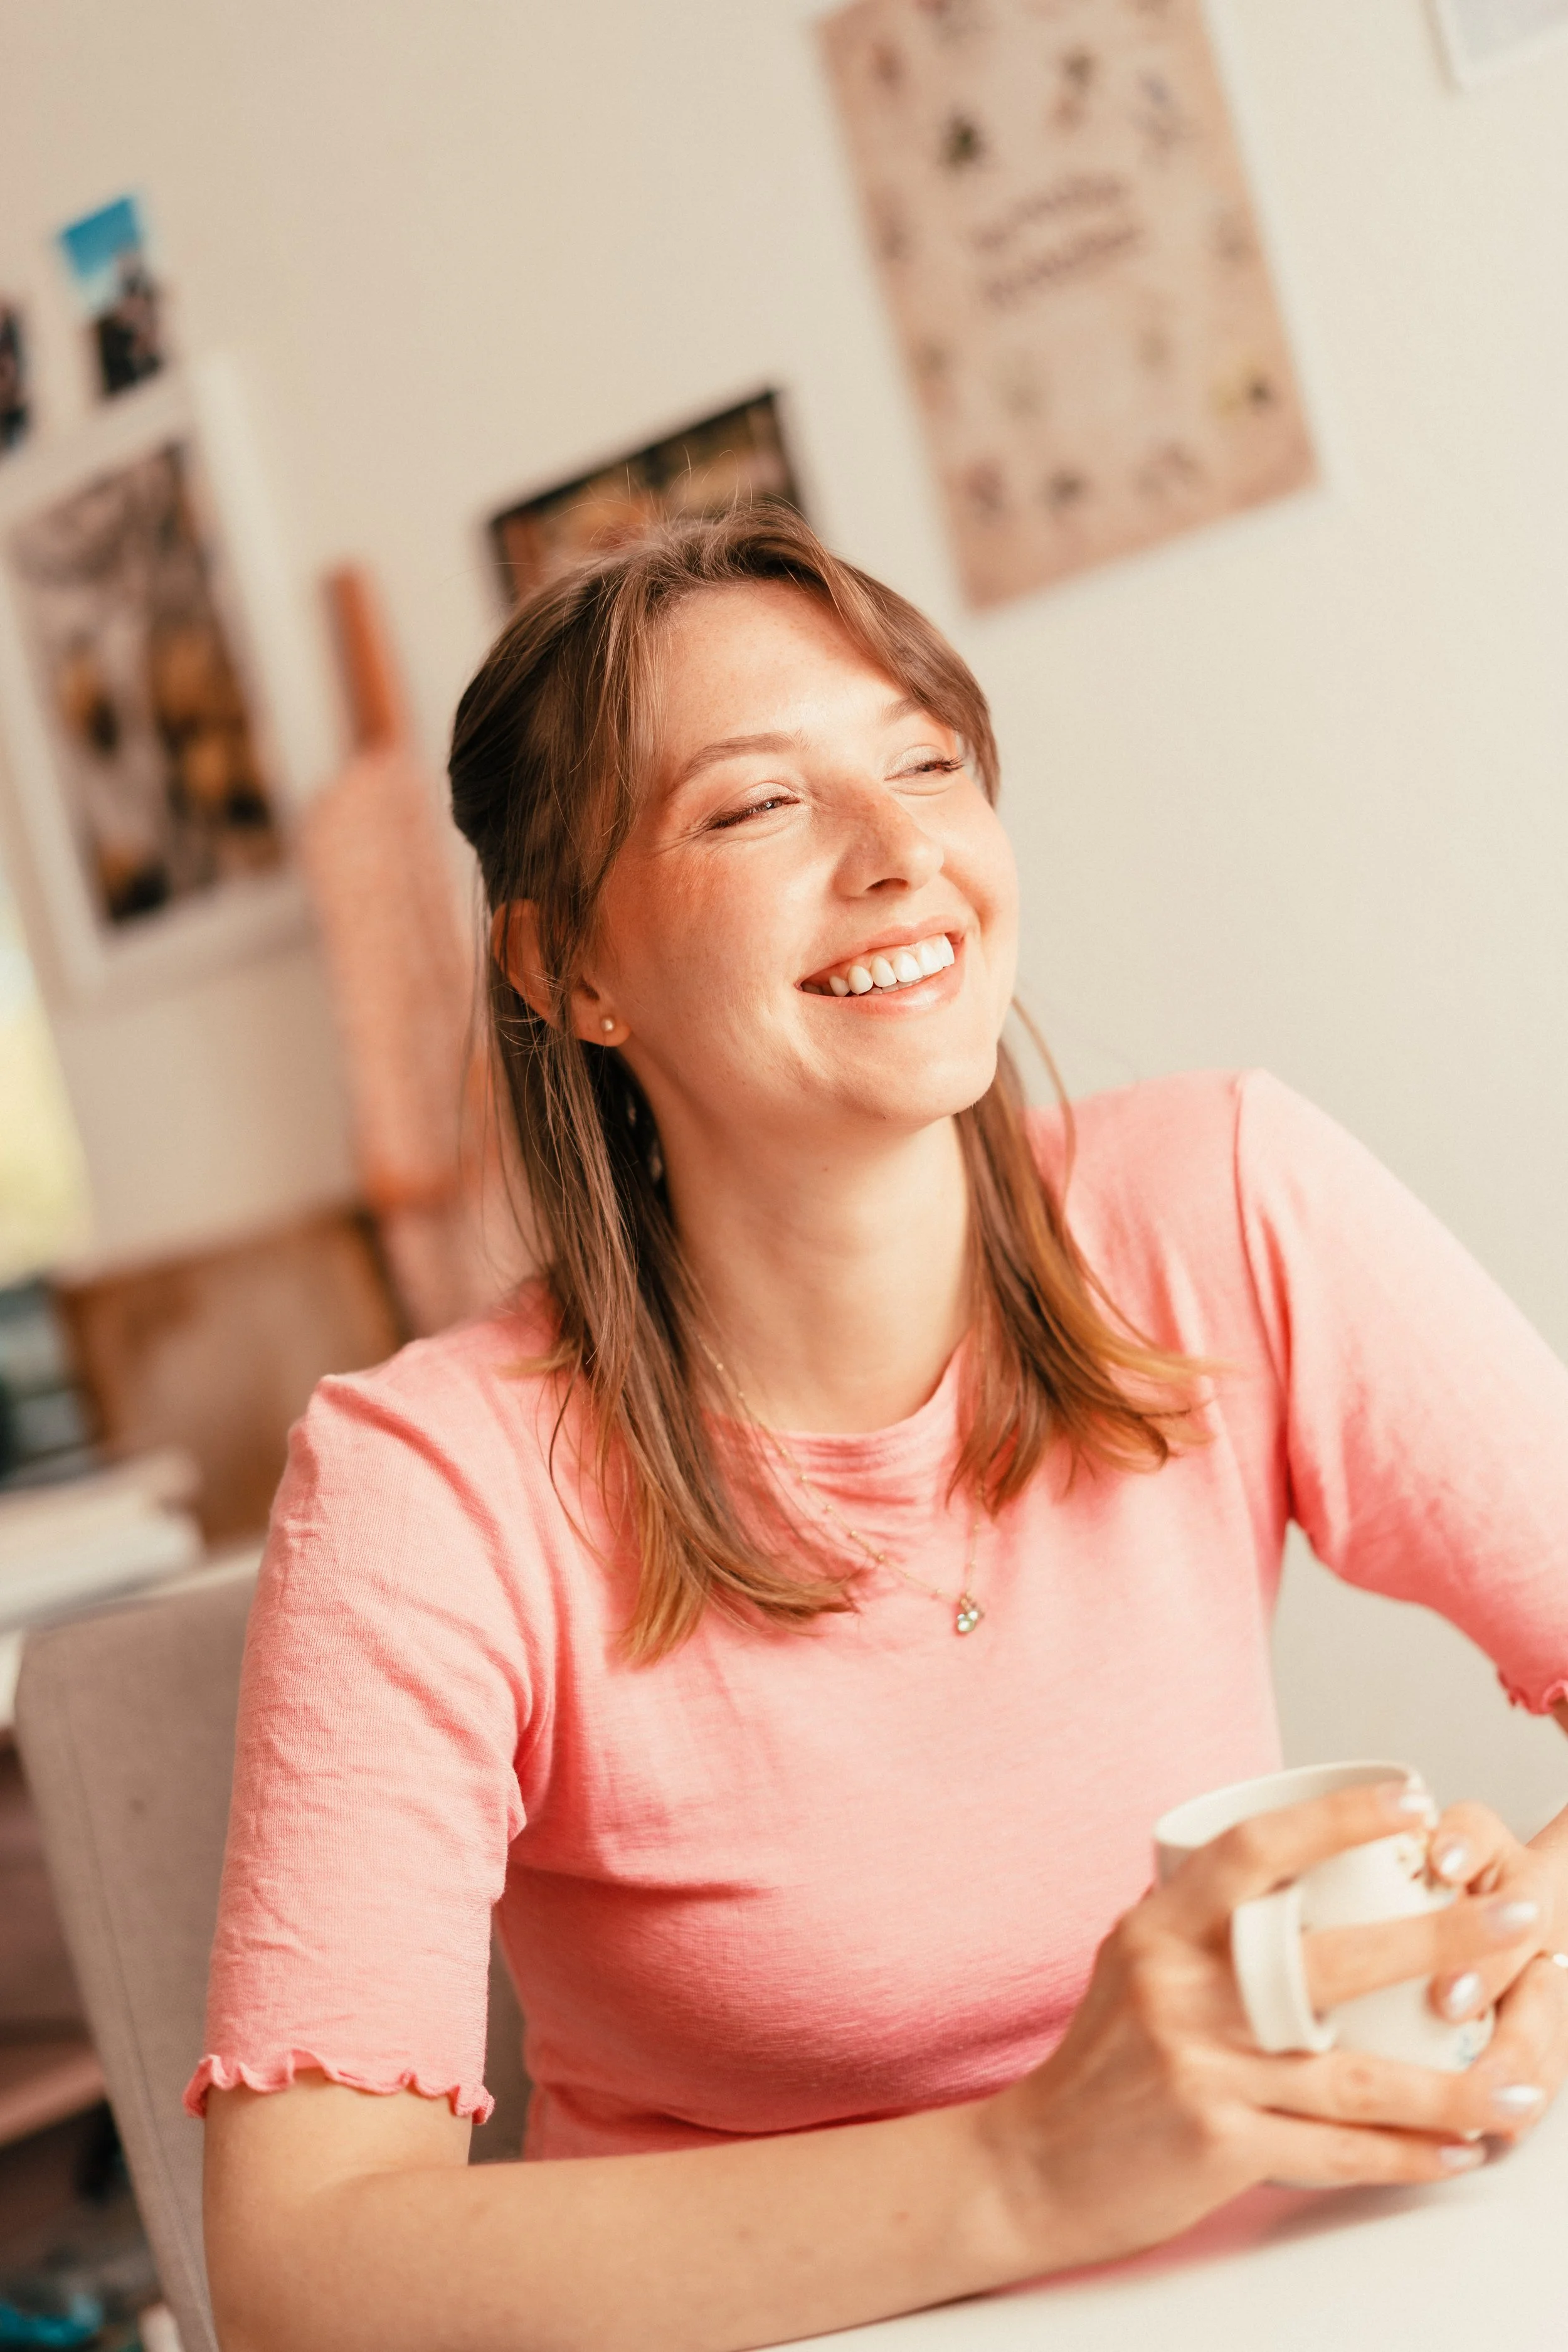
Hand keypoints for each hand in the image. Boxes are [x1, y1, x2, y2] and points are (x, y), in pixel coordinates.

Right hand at [985, 1779, 1564, 2273]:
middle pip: (1332, 1961)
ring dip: (1451, 2086)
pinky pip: (1336, 2151)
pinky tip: (1457, 2150)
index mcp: (1160, 1928)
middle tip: (1516, 1919)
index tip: (1414, 1803)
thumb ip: (1202, 1921)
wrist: (1037, 2167)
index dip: (1338, 1819)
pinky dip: (1406, 2155)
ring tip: (1521, 2082)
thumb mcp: (1135, 1962)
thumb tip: (1287, 1865)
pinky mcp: (1217, 2145)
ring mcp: (1200, 2069)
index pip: (1256, 1850)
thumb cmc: (1102, 2061)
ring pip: (1354, 2076)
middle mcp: (1180, 1990)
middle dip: (1442, 1939)